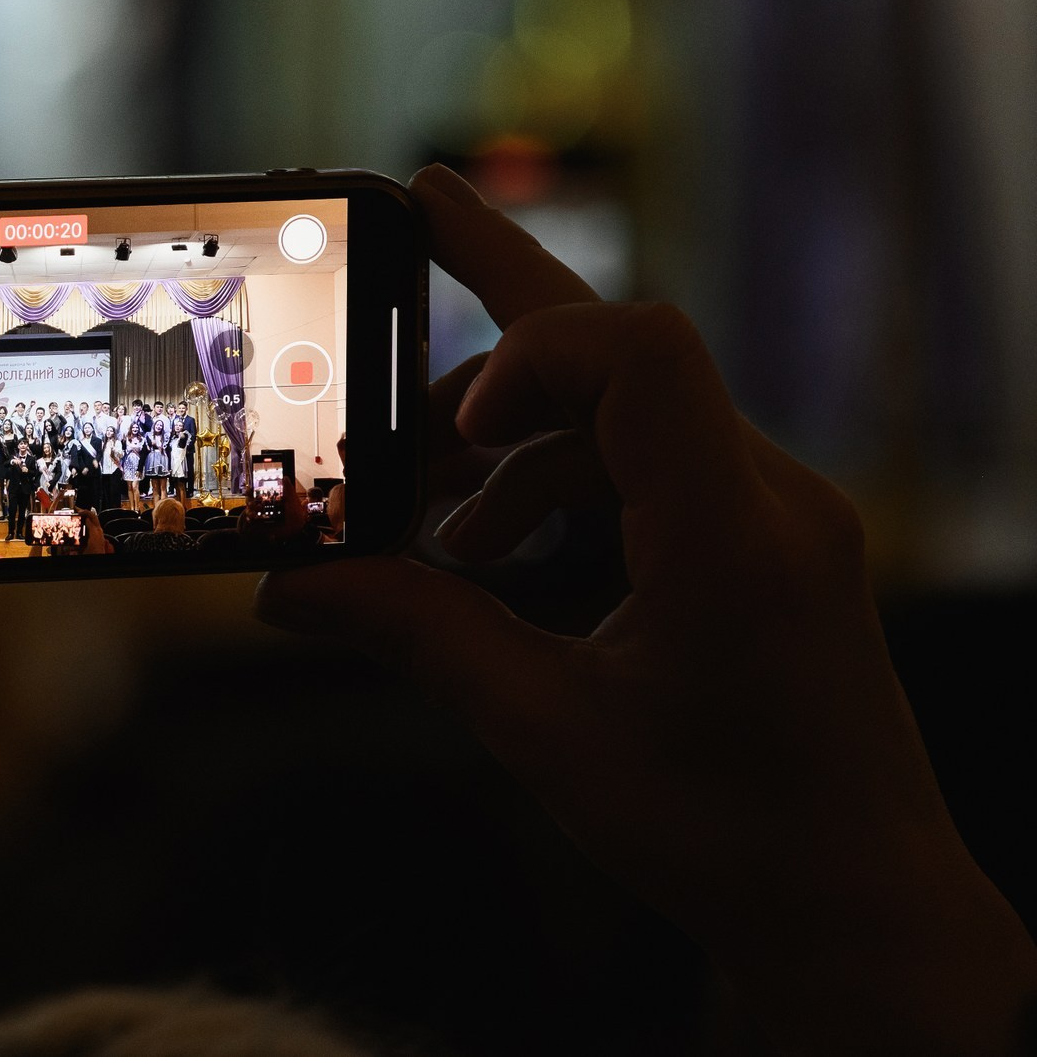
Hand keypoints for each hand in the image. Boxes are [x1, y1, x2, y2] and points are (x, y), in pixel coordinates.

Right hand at [257, 166, 1035, 1056]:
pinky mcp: (765, 538)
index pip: (639, 351)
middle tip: (400, 241)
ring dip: (513, 441)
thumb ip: (416, 632)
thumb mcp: (545, 729)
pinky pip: (649, 459)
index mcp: (729, 537)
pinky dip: (557, 482)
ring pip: (625, 406)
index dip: (528, 351)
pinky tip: (488, 555)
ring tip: (426, 520)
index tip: (454, 425)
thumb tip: (291, 585)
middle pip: (622, 348)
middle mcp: (770, 500)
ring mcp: (776, 513)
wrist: (857, 907)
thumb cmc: (724, 834)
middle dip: (498, 305)